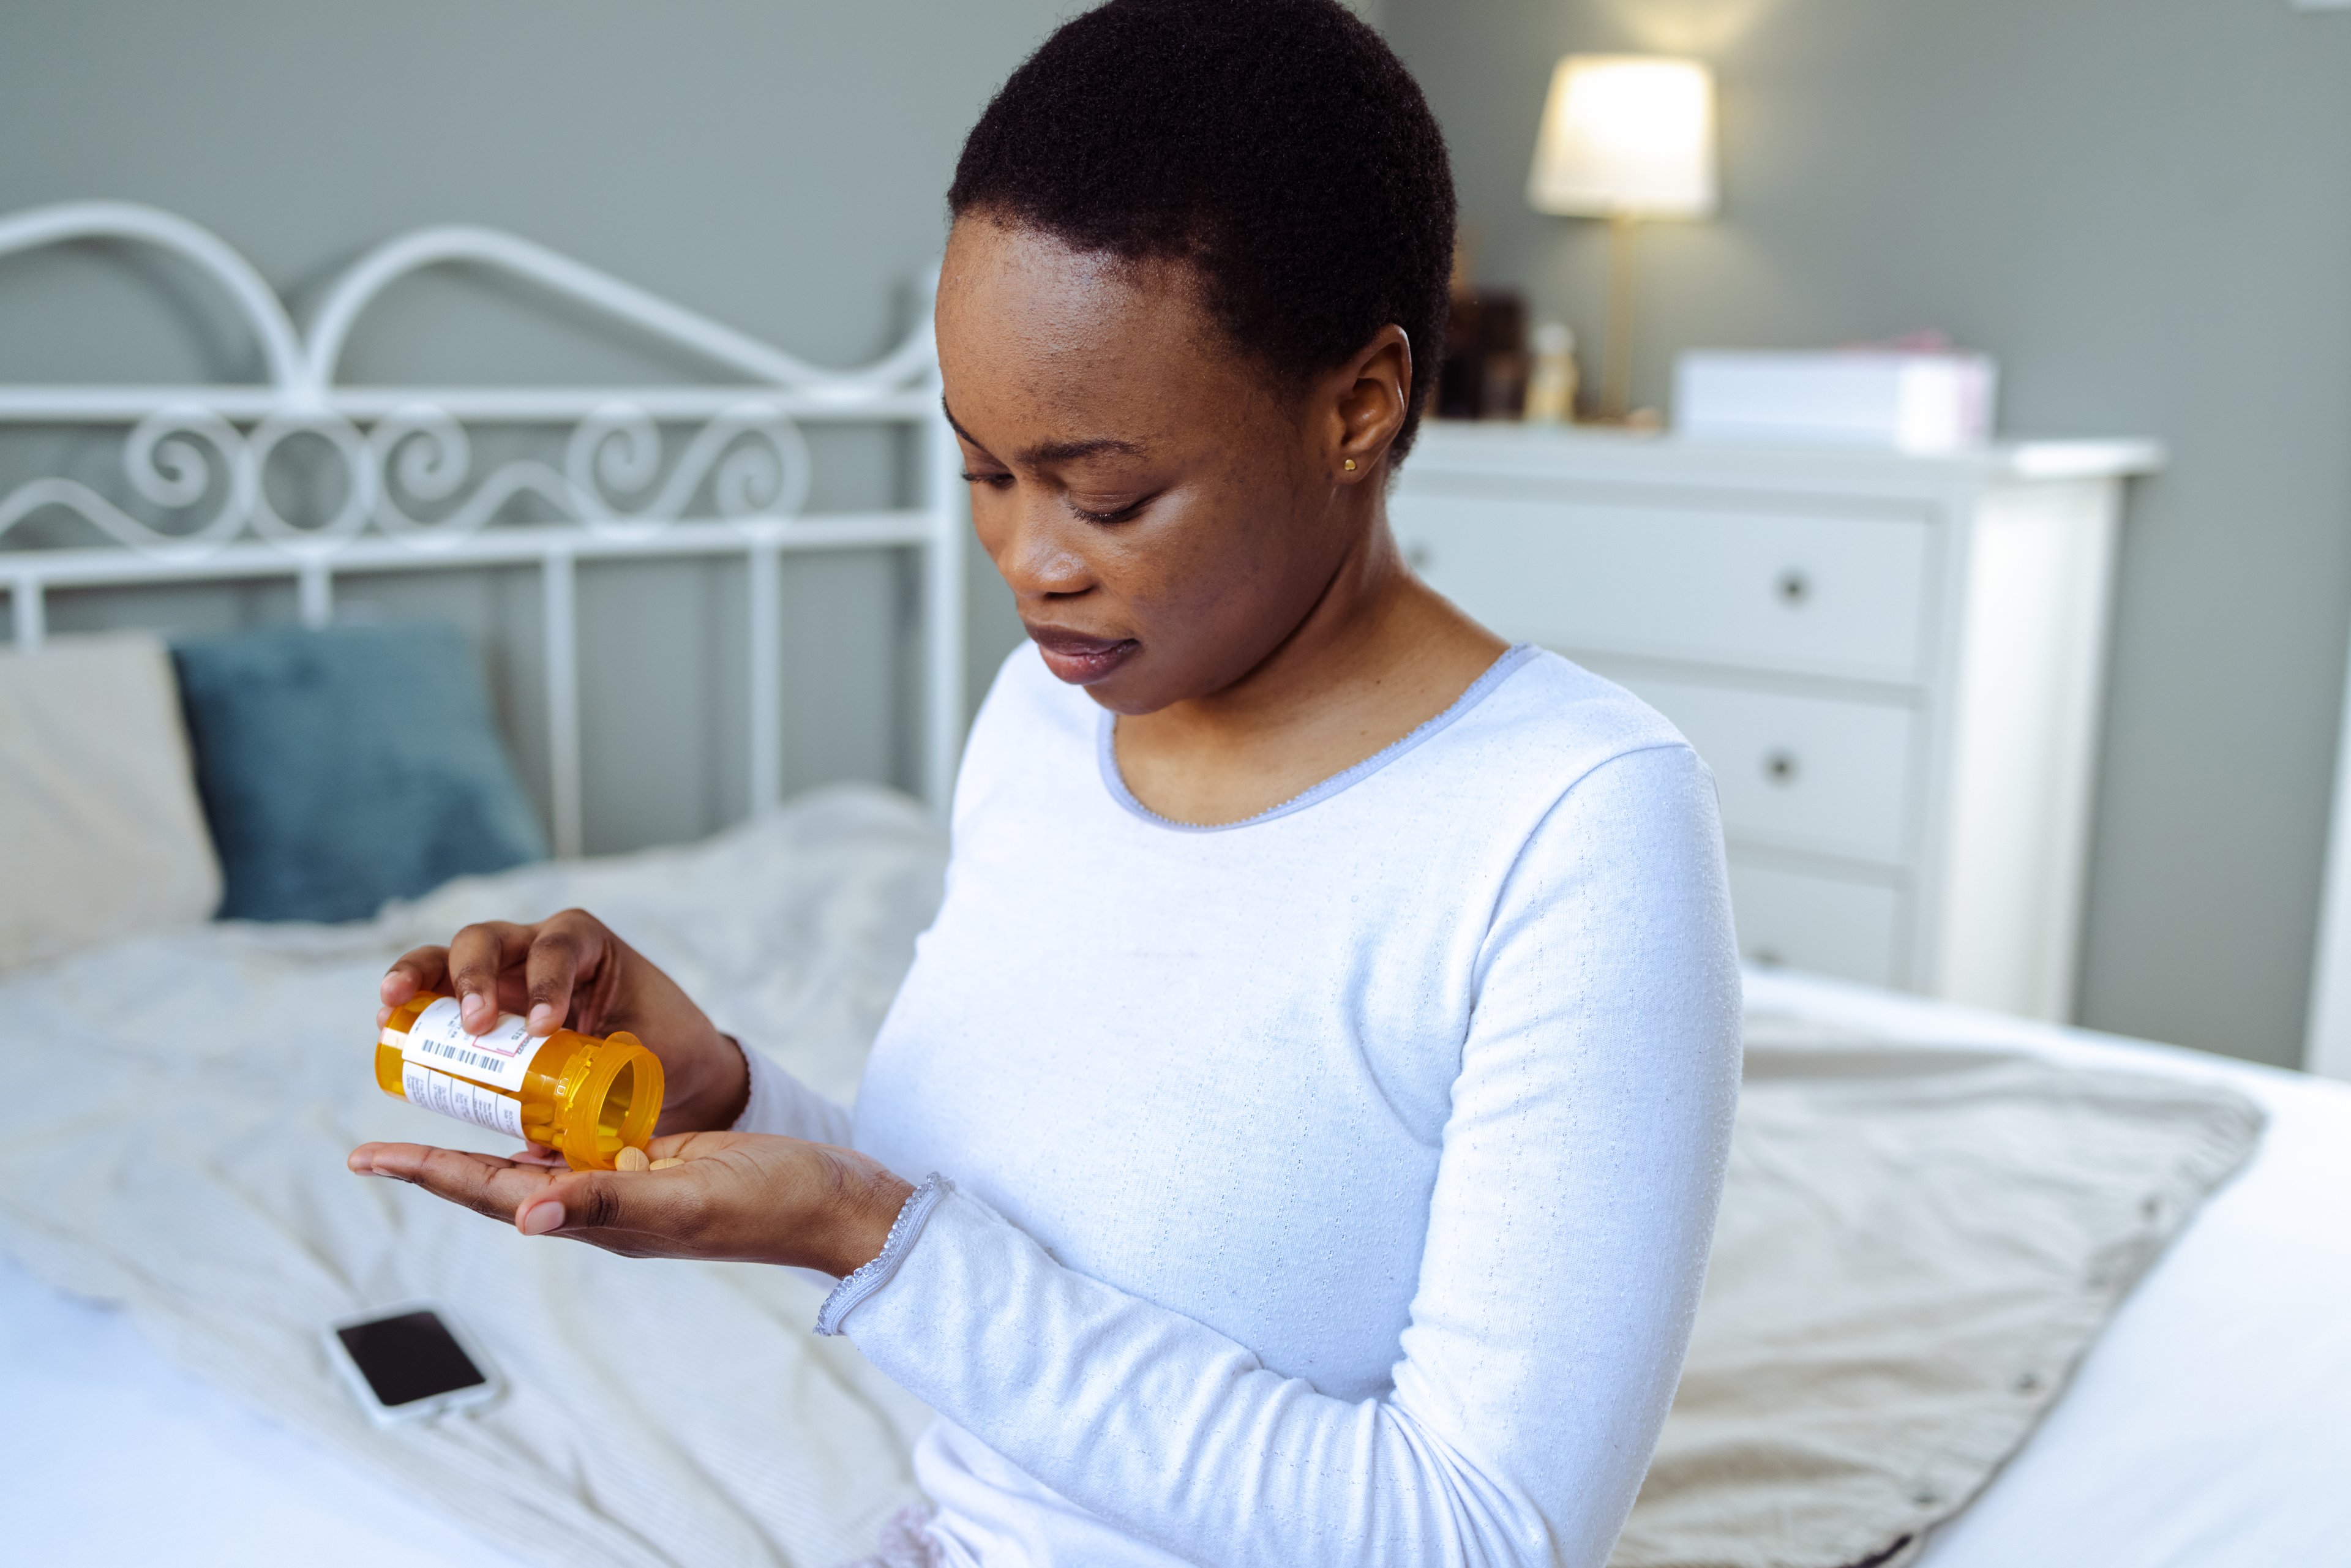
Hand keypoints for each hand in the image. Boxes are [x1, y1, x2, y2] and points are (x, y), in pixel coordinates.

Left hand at [347, 1131, 914, 1278]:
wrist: (834, 1200)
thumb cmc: (770, 1205)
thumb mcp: (687, 1201)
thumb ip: (610, 1204)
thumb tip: (525, 1217)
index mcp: (598, 1219)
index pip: (493, 1192)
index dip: (430, 1172)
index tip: (366, 1156)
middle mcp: (600, 1202)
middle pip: (498, 1177)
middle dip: (437, 1158)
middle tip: (376, 1141)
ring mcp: (627, 1180)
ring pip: (536, 1154)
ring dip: (484, 1134)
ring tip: (441, 1107)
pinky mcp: (655, 1155)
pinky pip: (583, 1135)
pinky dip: (546, 1114)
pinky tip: (532, 1092)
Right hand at [379, 909, 748, 1135]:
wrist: (670, 1054)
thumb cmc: (662, 1049)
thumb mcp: (645, 1059)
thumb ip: (603, 1092)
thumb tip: (541, 1153)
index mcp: (588, 946)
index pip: (560, 949)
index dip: (547, 983)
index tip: (544, 1029)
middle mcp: (539, 946)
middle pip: (492, 938)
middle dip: (476, 974)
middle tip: (474, 1023)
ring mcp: (503, 970)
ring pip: (451, 954)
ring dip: (420, 976)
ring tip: (394, 1007)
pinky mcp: (480, 998)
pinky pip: (435, 990)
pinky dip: (411, 1001)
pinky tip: (388, 1026)